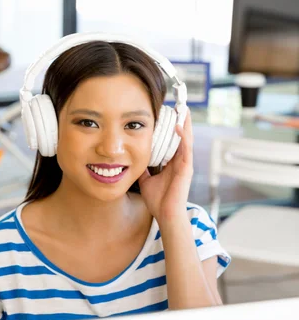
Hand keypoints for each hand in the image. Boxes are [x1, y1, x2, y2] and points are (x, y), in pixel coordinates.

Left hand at [139, 108, 193, 222]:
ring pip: (186, 139)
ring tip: (182, 107)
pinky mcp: (186, 168)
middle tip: (177, 103)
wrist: (165, 215)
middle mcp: (180, 161)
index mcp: (171, 162)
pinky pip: (186, 149)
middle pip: (181, 136)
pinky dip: (183, 136)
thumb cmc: (158, 200)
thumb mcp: (145, 179)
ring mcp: (184, 164)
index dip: (170, 126)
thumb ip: (143, 168)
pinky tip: (179, 125)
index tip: (165, 112)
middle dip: (179, 120)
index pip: (172, 140)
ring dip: (185, 123)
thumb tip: (131, 159)